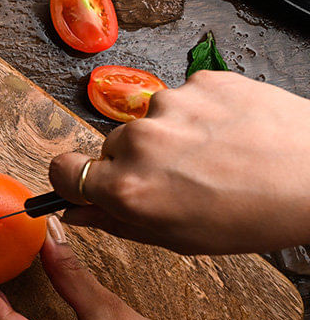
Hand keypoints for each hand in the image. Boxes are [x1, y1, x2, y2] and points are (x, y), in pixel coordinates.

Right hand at [50, 71, 309, 253]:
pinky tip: (228, 134)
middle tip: (177, 178)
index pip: (63, 170)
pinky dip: (198, 115)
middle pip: (110, 147)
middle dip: (132, 162)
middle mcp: (139, 141)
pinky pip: (182, 99)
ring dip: (168, 137)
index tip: (87, 181)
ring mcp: (169, 104)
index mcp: (128, 188)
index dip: (73, 178)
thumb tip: (77, 210)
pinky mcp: (199, 81)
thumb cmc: (256, 215)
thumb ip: (115, 222)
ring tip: (214, 155)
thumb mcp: (177, 238)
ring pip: (148, 122)